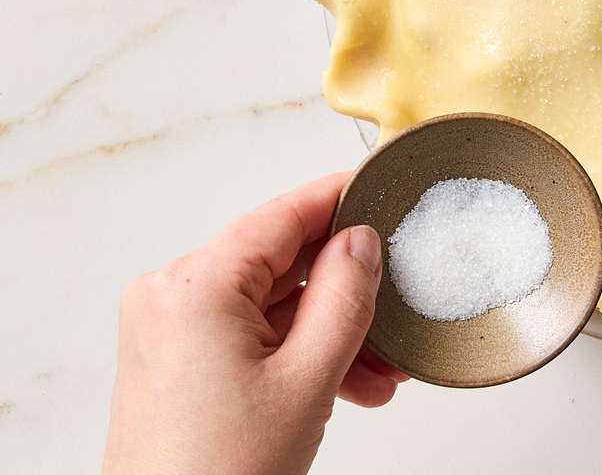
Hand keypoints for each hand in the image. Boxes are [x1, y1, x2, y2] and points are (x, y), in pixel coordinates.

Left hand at [103, 173, 405, 474]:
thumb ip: (344, 296)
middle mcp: (171, 295)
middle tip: (400, 306)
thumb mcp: (308, 378)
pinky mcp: (176, 359)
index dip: (341, 198)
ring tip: (382, 370)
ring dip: (330, 331)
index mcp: (195, 285)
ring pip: (272, 303)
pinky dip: (298, 353)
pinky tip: (349, 383)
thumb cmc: (218, 472)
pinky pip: (251, 334)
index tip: (384, 187)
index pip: (283, 214)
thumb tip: (361, 240)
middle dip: (346, 290)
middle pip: (281, 261)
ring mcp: (170, 328)